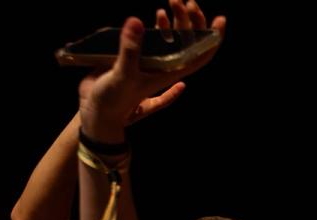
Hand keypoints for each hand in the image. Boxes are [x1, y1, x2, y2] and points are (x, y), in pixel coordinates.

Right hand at [78, 8, 223, 140]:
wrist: (96, 111)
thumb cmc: (113, 100)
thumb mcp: (123, 75)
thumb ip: (130, 50)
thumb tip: (136, 21)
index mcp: (167, 74)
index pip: (198, 57)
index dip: (212, 40)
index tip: (220, 21)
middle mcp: (163, 67)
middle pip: (186, 42)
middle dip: (190, 21)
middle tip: (186, 1)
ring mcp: (150, 62)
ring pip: (171, 39)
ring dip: (174, 20)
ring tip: (172, 1)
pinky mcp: (135, 57)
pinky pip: (153, 40)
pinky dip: (159, 27)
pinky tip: (159, 16)